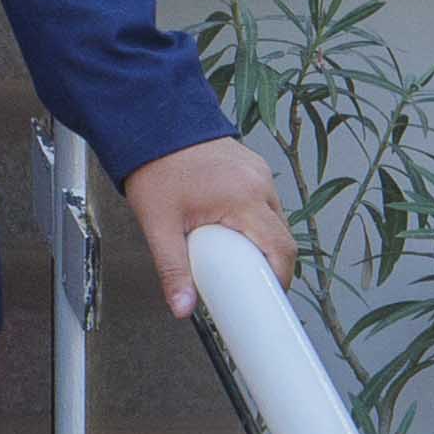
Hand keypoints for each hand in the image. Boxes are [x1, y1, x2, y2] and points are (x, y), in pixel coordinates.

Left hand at [125, 135, 295, 319]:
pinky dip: (254, 221)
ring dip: (261, 241)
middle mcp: (259, 184)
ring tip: (234, 256)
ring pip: (275, 219)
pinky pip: (265, 202)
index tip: (268, 296)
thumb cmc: (154, 168)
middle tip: (246, 281)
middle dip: (268, 263)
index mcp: (243, 199)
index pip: (281, 248)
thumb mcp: (158, 225)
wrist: (151, 125)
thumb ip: (172, 269)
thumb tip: (182, 307)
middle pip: (282, 236)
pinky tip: (232, 230)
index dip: (280, 278)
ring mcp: (260, 173)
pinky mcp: (254, 167)